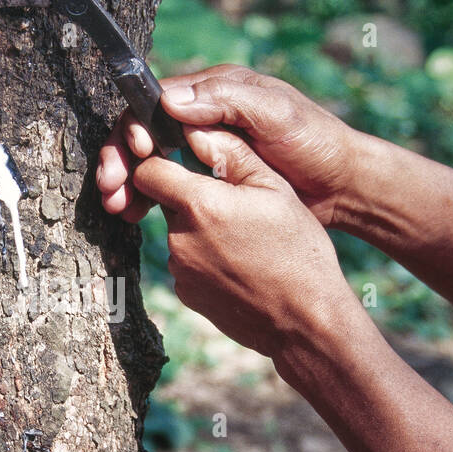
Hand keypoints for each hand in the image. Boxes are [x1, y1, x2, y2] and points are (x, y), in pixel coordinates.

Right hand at [97, 65, 361, 226]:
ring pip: (147, 163)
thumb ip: (226, 103)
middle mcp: (201, 119)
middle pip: (142, 133)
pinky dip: (144, 200)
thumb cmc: (315, 142)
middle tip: (110, 187)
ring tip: (116, 208)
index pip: (155, 102)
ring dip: (126, 182)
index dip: (135, 126)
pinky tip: (133, 217)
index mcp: (214, 94)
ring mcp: (201, 152)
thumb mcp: (275, 114)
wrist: (342, 186)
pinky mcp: (206, 183)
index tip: (133, 152)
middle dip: (119, 158)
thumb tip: (170, 100)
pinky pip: (164, 188)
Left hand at [130, 130, 358, 361]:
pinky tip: (239, 265)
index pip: (148, 171)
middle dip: (192, 197)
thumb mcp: (275, 189)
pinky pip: (186, 263)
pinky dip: (205, 259)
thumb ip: (231, 154)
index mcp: (199, 204)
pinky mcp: (185, 295)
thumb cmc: (298, 249)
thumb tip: (195, 132)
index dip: (161, 161)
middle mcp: (179, 239)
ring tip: (244, 240)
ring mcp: (180, 271)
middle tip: (235, 206)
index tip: (181, 161)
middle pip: (167, 203)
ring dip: (200, 229)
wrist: (305, 319)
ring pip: (179, 233)